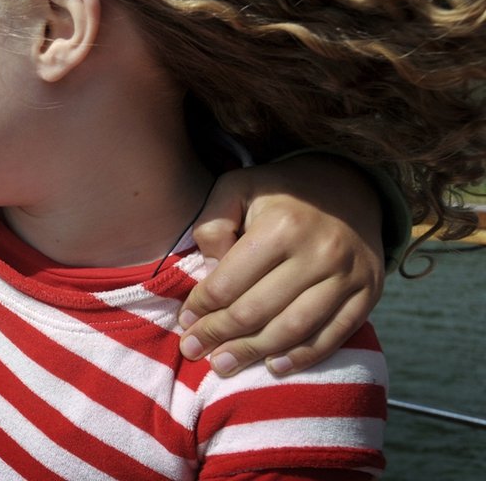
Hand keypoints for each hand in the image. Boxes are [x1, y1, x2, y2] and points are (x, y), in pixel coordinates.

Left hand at [181, 154, 384, 375]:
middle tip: (195, 350)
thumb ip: (213, 225)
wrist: (349, 186)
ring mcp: (348, 275)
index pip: (230, 282)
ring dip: (255, 352)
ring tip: (224, 366)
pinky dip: (303, 356)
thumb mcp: (236, 188)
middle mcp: (319, 252)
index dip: (203, 307)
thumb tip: (210, 273)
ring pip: (295, 329)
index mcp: (281, 226)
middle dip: (220, 335)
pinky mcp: (368, 292)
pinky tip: (274, 366)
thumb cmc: (279, 191)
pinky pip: (335, 334)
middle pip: (259, 310)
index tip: (185, 322)